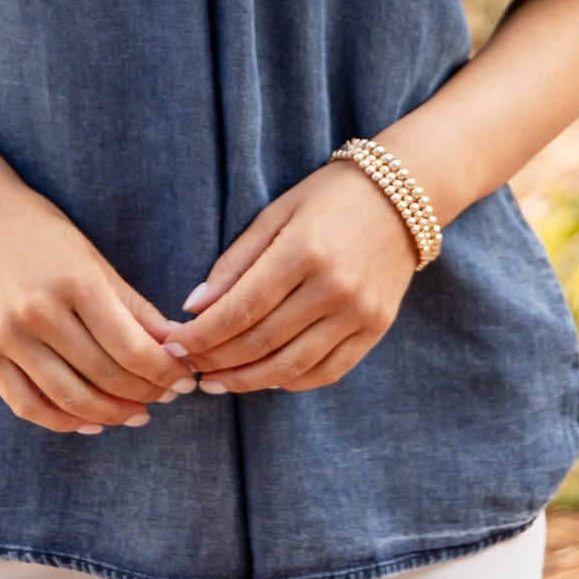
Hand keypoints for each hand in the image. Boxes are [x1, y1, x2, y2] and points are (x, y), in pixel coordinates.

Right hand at [0, 177, 193, 433]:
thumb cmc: (43, 234)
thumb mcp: (94, 261)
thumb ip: (135, 308)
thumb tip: (177, 348)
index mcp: (75, 281)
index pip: (131, 347)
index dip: (165, 371)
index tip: (186, 380)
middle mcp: (38, 311)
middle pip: (104, 374)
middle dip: (145, 392)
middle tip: (167, 397)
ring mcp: (6, 334)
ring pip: (69, 397)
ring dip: (110, 414)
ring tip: (136, 414)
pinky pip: (27, 404)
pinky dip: (63, 421)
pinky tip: (91, 422)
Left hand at [166, 162, 417, 394]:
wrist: (404, 196)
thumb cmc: (328, 197)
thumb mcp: (276, 214)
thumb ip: (235, 261)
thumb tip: (195, 308)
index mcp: (303, 251)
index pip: (241, 309)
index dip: (203, 334)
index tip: (174, 345)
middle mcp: (334, 287)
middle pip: (262, 341)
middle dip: (217, 360)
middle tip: (188, 368)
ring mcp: (359, 313)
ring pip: (292, 366)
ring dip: (247, 380)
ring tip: (216, 382)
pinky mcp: (376, 329)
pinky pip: (328, 371)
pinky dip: (291, 381)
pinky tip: (264, 378)